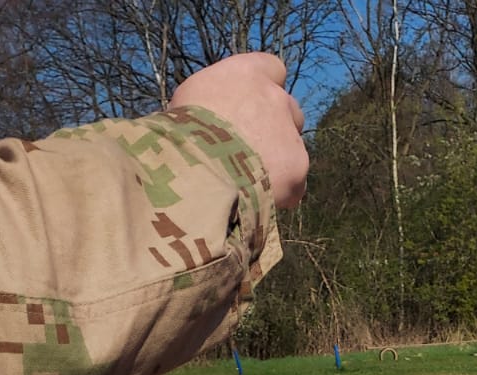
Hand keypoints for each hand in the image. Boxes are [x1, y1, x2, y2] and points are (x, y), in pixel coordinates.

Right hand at [170, 53, 307, 208]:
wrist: (195, 172)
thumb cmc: (179, 135)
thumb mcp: (188, 103)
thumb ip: (212, 103)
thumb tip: (212, 119)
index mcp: (247, 73)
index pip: (271, 69)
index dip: (263, 91)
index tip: (250, 109)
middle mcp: (274, 97)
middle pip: (289, 110)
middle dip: (275, 129)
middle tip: (250, 153)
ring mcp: (290, 133)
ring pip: (293, 148)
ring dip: (279, 163)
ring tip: (250, 184)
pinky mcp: (297, 168)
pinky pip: (295, 185)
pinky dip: (281, 194)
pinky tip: (256, 202)